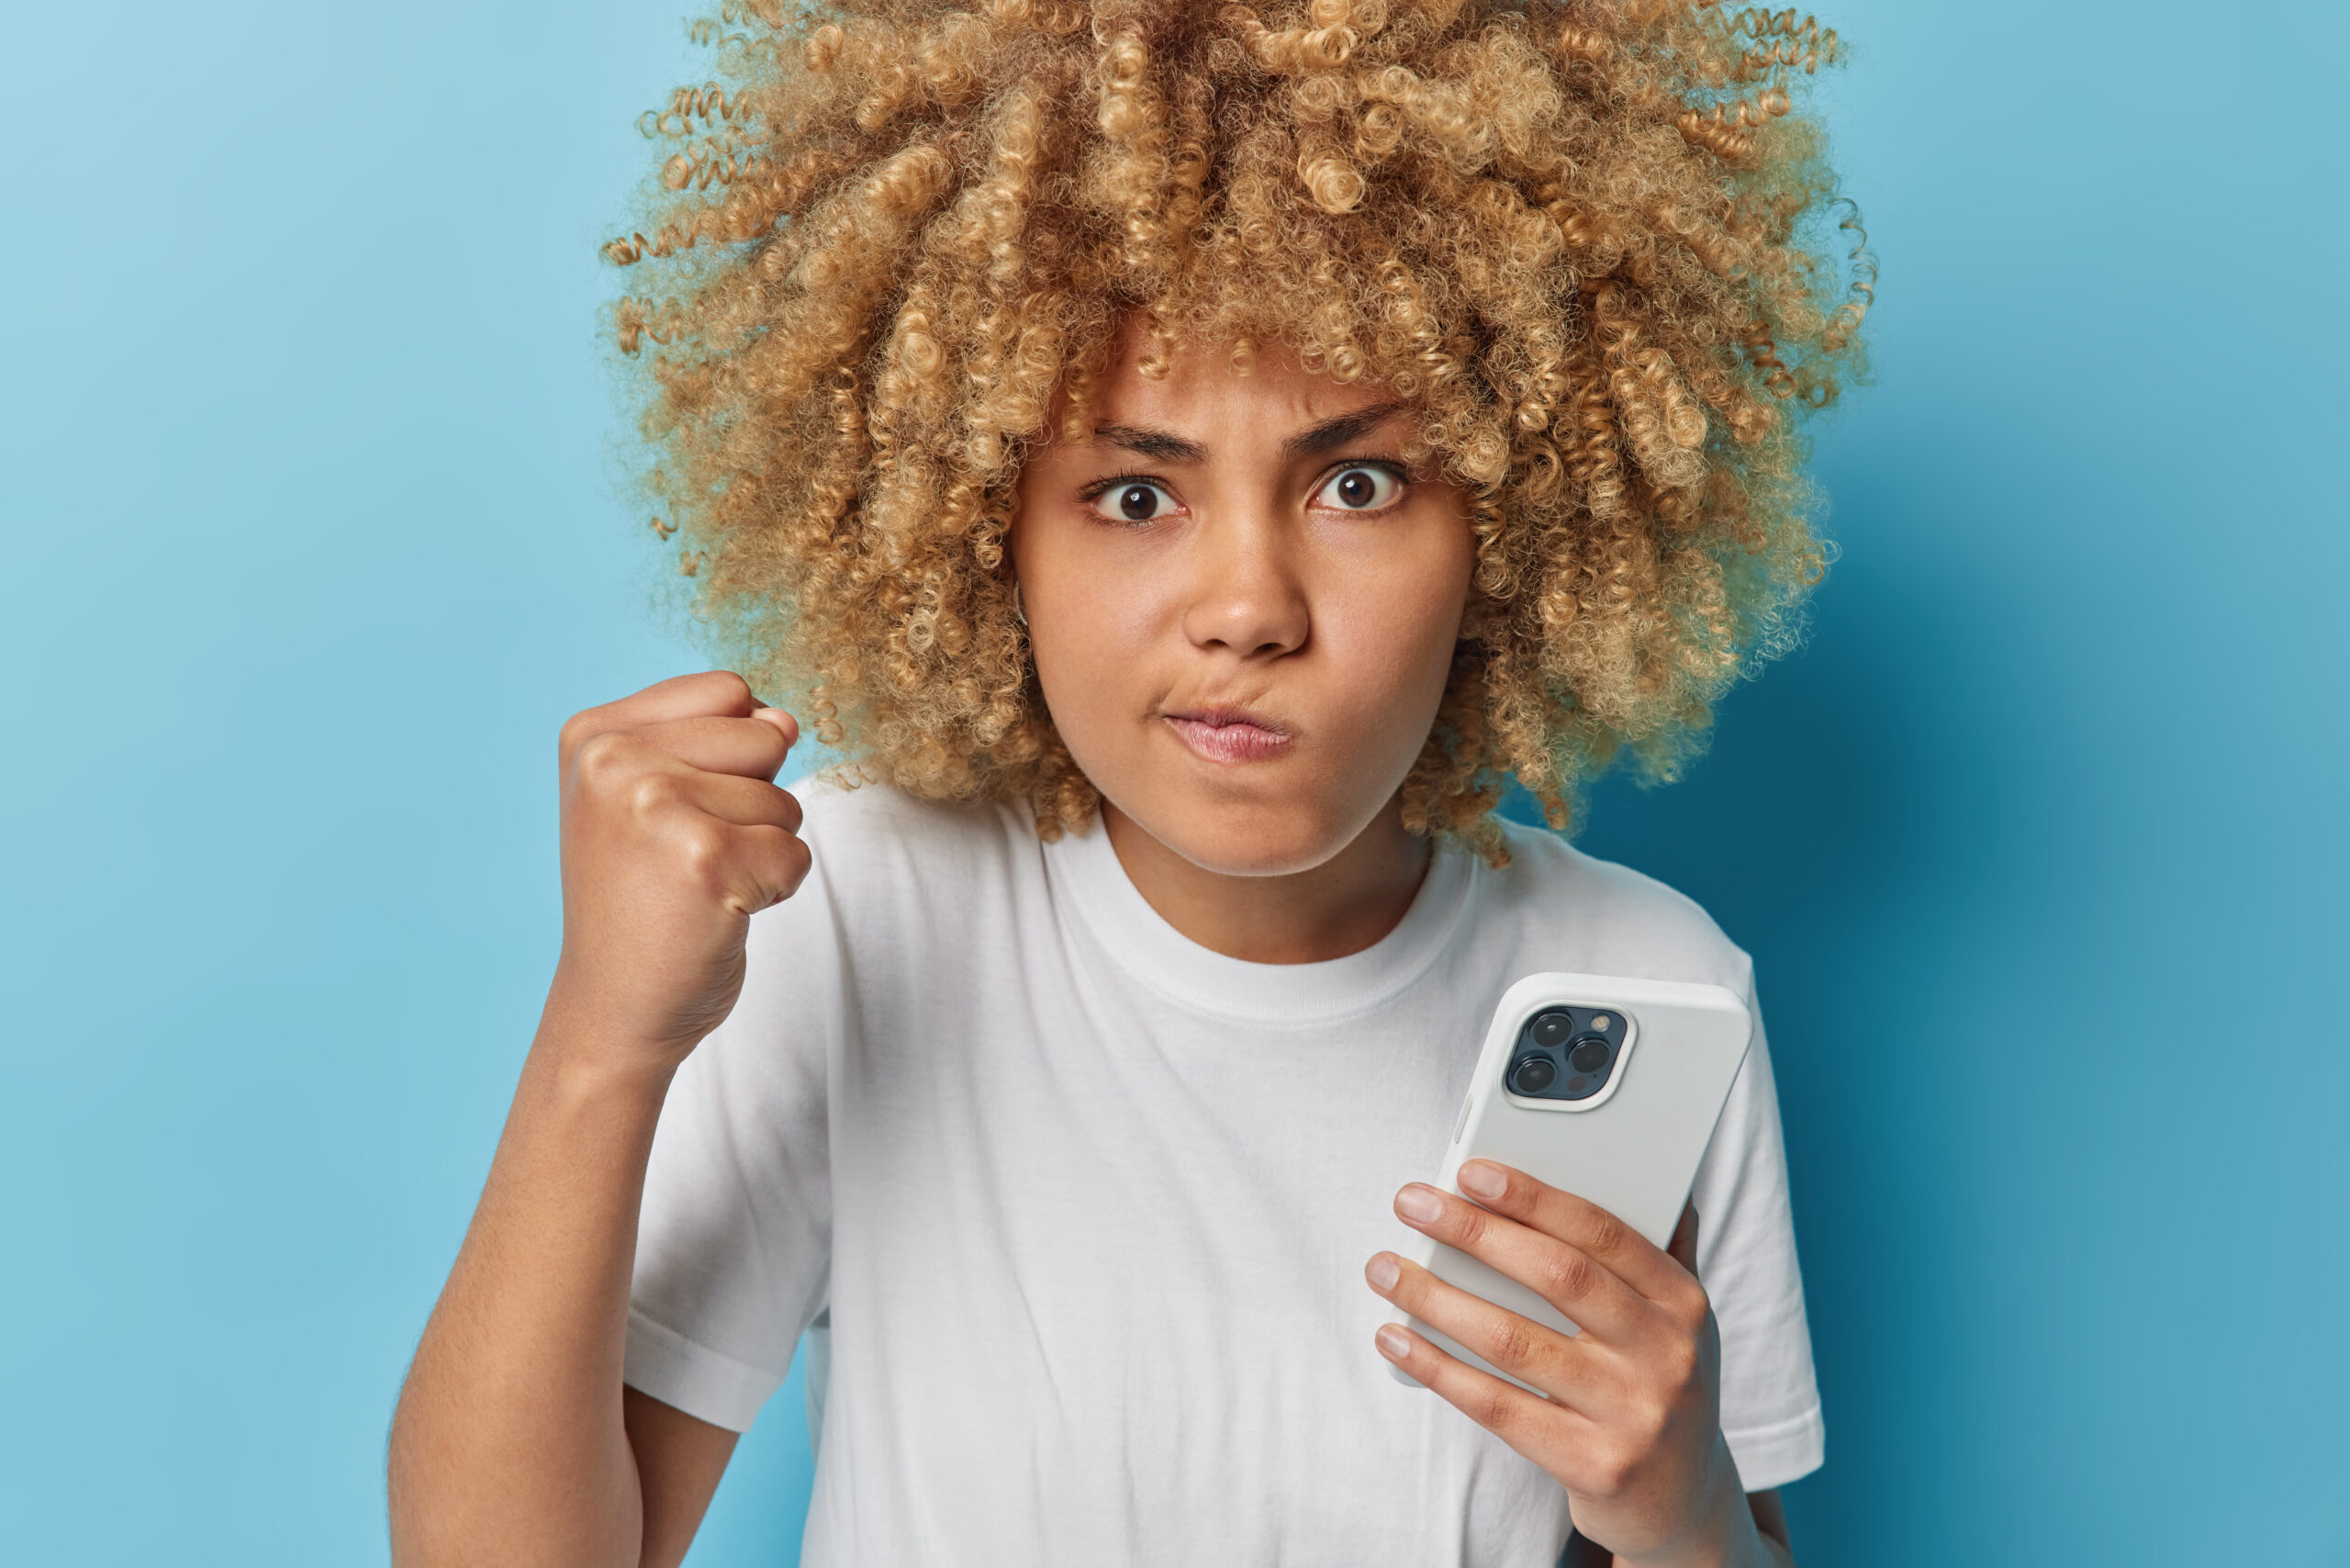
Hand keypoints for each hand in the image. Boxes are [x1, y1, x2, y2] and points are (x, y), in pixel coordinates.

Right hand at [545, 671, 811, 1066]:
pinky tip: (715, 914)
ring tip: (697, 888)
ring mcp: (654, 806)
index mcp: (595, 733)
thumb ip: (717, 742)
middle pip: (765, 737)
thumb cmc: (641, 903)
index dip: (735, 754)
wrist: (612, 1010)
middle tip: (690, 856)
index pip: (730, 692)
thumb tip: (786, 721)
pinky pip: (795, 855)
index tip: (680, 811)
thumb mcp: (651, 799)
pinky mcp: (704, 860)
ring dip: (762, 852)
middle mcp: (613, 760)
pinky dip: (774, 892)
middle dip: (754, 802)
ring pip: (785, 801)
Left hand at [1365, 1164, 1761, 1567]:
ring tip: (1386, 1269)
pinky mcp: (1594, 1465)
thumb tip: (1641, 1170)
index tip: (1470, 1170)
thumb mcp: (1673, 1319)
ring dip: (1438, 1299)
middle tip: (1411, 1204)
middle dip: (1475, 1233)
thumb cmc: (1657, 1385)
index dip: (1533, 1196)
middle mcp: (1667, 1355)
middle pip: (1558, 1276)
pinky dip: (1438, 1368)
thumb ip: (1656, 1249)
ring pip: (1516, 1342)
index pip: (1601, 1231)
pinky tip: (1396, 1339)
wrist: (1682, 1500)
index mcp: (1683, 1301)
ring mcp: (1633, 1414)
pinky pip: (1498, 1406)